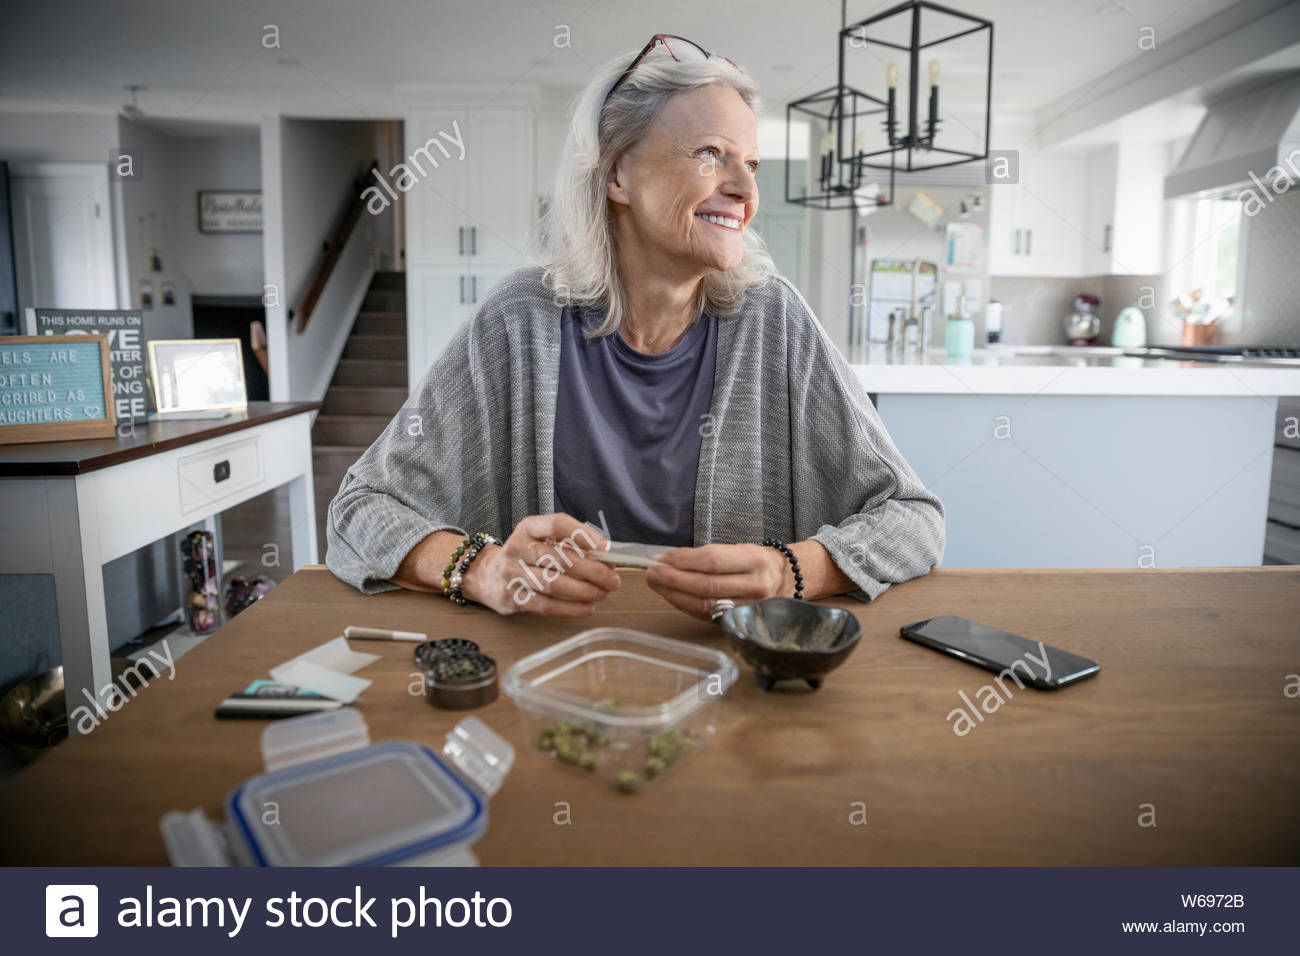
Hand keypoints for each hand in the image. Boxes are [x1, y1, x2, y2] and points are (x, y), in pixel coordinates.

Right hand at [461, 513, 619, 615]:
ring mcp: (512, 574)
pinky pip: (545, 605)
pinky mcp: (512, 598)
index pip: (557, 525)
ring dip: (584, 591)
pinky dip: (570, 608)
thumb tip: (605, 557)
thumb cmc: (524, 556)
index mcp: (528, 528)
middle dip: (591, 569)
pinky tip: (588, 608)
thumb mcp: (539, 540)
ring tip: (603, 594)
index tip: (606, 548)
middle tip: (612, 578)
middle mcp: (517, 548)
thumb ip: (568, 544)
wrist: (485, 575)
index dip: (584, 535)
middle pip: (559, 557)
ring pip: (553, 583)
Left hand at [644, 543, 789, 621]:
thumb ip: (709, 555)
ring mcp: (748, 607)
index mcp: (755, 560)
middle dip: (673, 579)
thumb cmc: (757, 562)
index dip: (684, 560)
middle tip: (652, 572)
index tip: (663, 557)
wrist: (787, 581)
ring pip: (704, 603)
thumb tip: (670, 559)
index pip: (713, 560)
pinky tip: (670, 595)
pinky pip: (706, 614)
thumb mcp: (741, 549)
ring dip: (674, 593)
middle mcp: (754, 585)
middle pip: (706, 585)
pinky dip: (684, 604)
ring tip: (656, 583)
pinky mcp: (739, 621)